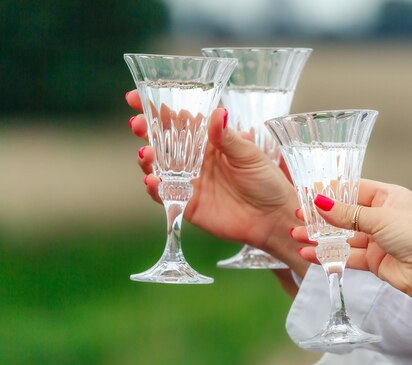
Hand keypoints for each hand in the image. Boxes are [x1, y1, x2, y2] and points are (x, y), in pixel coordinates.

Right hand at [126, 90, 307, 278]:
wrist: (273, 218)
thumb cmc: (266, 181)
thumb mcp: (250, 156)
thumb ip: (228, 138)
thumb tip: (217, 112)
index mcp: (209, 140)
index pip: (178, 119)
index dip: (156, 107)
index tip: (134, 96)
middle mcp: (195, 159)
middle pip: (162, 141)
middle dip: (145, 130)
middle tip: (137, 125)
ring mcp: (188, 181)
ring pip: (158, 166)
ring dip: (147, 159)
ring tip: (146, 154)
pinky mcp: (186, 204)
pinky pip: (164, 195)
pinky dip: (154, 187)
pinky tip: (152, 180)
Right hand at [291, 179, 411, 331]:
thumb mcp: (378, 219)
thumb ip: (346, 214)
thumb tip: (319, 203)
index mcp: (388, 197)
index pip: (353, 190)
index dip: (330, 192)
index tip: (307, 194)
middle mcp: (382, 216)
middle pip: (345, 214)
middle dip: (320, 217)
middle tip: (296, 216)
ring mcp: (377, 239)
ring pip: (343, 236)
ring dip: (320, 237)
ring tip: (296, 236)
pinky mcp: (374, 260)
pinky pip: (347, 255)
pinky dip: (328, 256)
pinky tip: (309, 254)